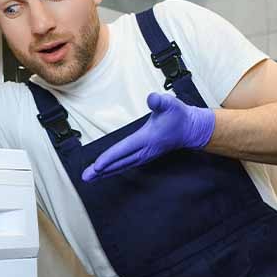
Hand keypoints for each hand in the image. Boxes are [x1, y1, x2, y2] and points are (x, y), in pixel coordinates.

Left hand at [81, 93, 215, 181]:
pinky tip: (106, 171)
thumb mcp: (170, 104)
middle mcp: (144, 150)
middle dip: (102, 170)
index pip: (124, 150)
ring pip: (122, 165)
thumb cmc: (179, 116)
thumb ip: (160, 101)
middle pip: (119, 162)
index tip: (97, 166)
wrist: (191, 129)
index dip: (110, 158)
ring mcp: (145, 155)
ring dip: (106, 172)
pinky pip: (126, 164)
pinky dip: (115, 168)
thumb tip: (151, 98)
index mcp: (146, 139)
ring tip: (91, 177)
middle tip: (86, 177)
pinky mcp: (145, 155)